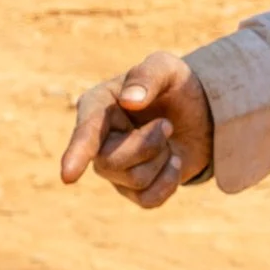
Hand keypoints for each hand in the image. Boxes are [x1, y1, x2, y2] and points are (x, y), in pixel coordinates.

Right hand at [60, 51, 213, 209]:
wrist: (201, 112)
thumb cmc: (176, 87)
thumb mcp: (169, 69)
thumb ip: (148, 75)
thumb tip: (129, 100)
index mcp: (97, 106)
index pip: (85, 133)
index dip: (78, 153)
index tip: (69, 175)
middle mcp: (97, 140)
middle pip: (112, 161)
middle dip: (149, 145)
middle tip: (167, 124)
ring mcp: (113, 167)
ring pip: (134, 180)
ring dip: (163, 159)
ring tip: (168, 141)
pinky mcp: (133, 188)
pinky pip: (148, 199)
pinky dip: (169, 182)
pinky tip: (174, 161)